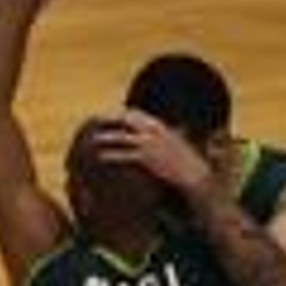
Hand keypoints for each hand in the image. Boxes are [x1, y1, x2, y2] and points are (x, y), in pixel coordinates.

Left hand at [92, 107, 212, 200]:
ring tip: (93, 139)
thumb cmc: (183, 158)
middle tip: (94, 121)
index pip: (134, 113)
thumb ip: (162, 132)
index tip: (106, 115)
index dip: (119, 113)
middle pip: (125, 120)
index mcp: (158, 124)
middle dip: (109, 119)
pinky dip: (112, 155)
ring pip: (122, 137)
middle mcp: (153, 131)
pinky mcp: (147, 159)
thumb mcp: (174, 139)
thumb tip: (155, 128)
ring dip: (106, 137)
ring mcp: (150, 144)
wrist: (193, 172)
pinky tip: (101, 156)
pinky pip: (125, 155)